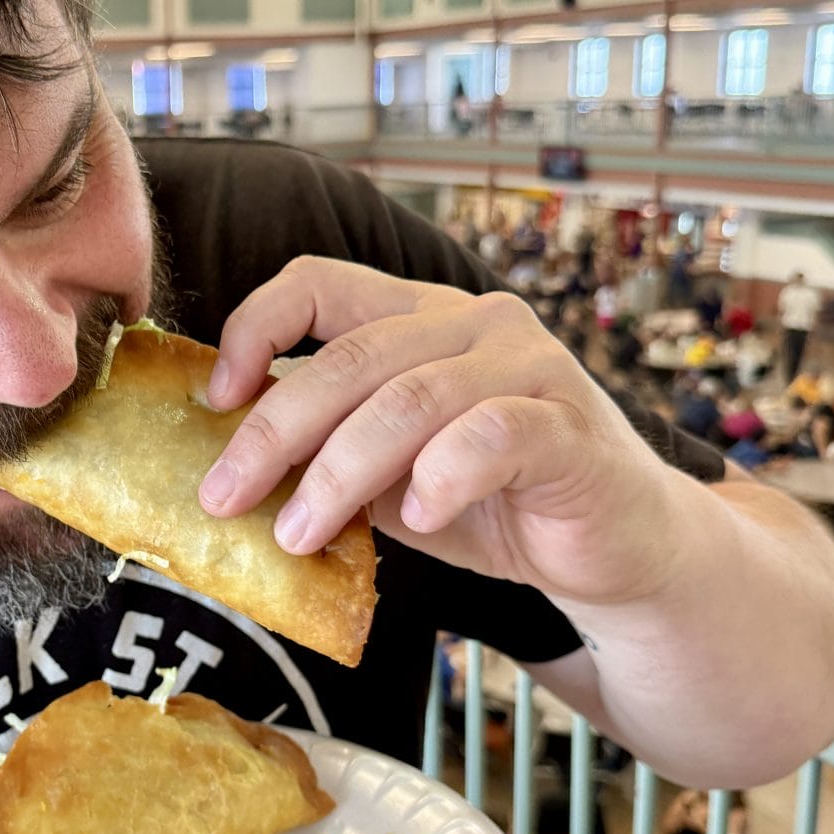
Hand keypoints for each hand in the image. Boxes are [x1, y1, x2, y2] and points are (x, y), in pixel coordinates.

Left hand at [199, 258, 686, 608]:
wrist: (618, 550)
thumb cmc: (495, 503)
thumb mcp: (391, 475)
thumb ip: (329, 451)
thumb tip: (229, 467)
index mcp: (420, 318)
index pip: (321, 282)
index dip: (256, 328)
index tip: (215, 400)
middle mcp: (474, 323)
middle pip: (351, 357)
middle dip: (274, 431)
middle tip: (224, 497)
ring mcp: (530, 366)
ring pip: (410, 400)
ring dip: (339, 472)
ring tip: (299, 534)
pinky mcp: (570, 426)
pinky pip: (491, 436)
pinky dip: (441, 478)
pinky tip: (417, 521)